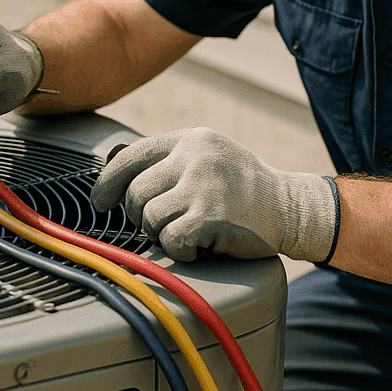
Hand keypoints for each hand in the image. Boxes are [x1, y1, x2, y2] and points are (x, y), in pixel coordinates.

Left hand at [90, 127, 337, 261]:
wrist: (291, 208)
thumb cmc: (244, 189)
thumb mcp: (207, 159)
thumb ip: (168, 162)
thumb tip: (112, 172)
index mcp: (190, 140)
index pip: (131, 155)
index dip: (108, 182)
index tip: (100, 202)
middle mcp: (195, 157)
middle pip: (136, 192)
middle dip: (139, 216)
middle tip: (161, 224)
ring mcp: (204, 185)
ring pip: (149, 218)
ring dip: (162, 234)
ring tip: (187, 232)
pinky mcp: (211, 215)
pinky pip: (171, 239)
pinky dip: (181, 250)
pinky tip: (200, 246)